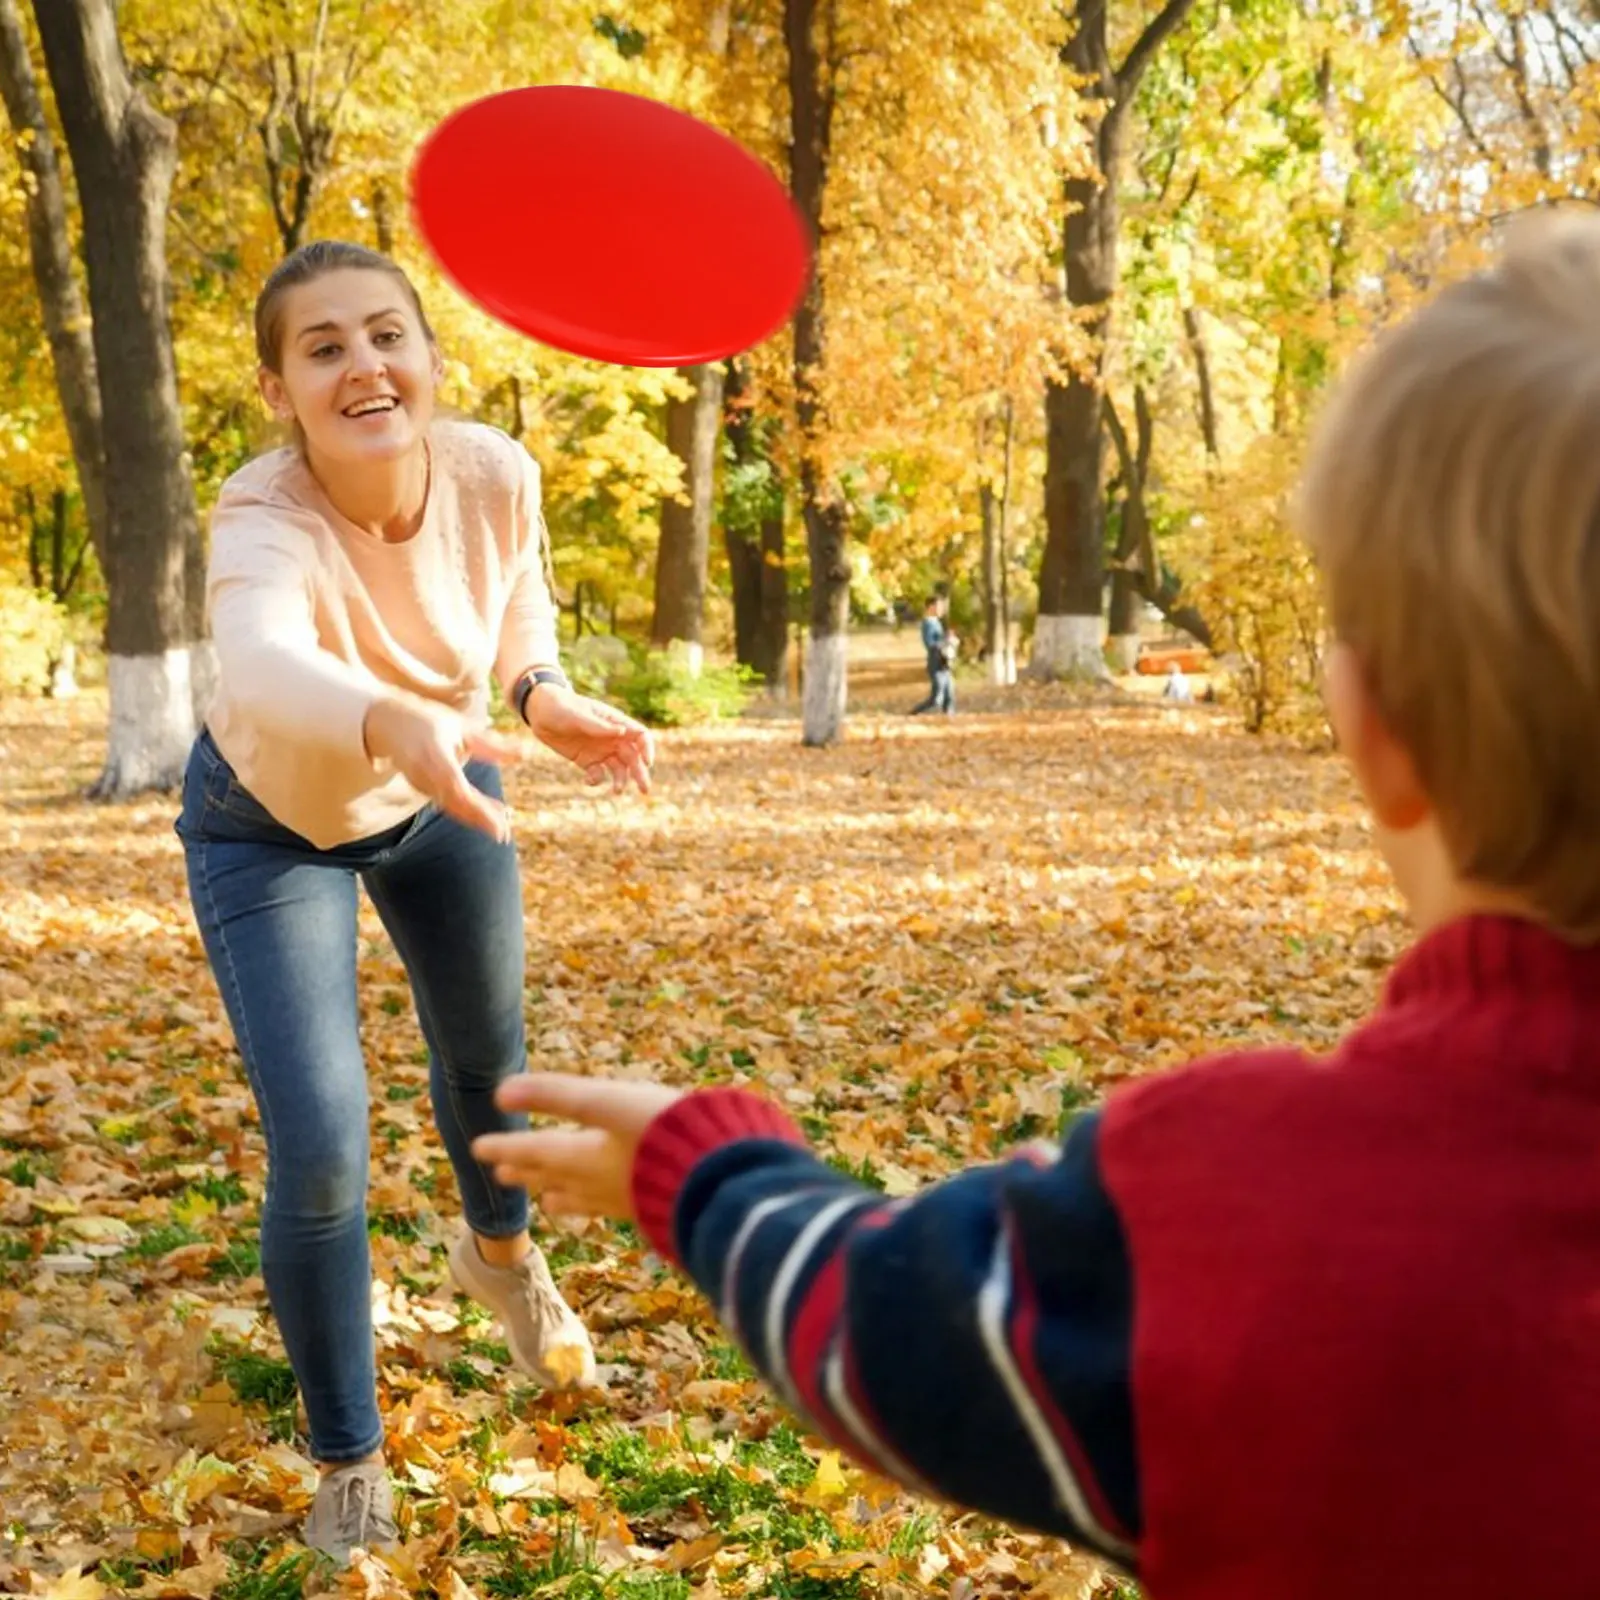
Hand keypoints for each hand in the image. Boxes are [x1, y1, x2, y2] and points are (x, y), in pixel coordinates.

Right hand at [362, 692, 522, 841]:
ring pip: (451, 807)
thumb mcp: (461, 727)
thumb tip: (525, 754)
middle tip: (504, 834)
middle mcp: (425, 774)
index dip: (479, 809)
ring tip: (503, 826)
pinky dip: (466, 811)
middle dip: (480, 820)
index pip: (458, 789)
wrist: (388, 724)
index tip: (499, 824)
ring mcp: (421, 784)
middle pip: (455, 804)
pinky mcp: (422, 788)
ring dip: (476, 818)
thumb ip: (492, 745)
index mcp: (435, 755)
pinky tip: (489, 814)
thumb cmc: (429, 721)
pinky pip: (447, 803)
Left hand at [472, 1073, 682, 1219]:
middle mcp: (600, 1183)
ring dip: (559, 1194)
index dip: (507, 1146)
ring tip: (548, 1201)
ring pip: (583, 1199)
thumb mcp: (610, 1102)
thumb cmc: (666, 1132)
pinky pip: (612, 1208)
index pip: (537, 1150)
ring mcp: (627, 1199)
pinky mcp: (654, 1207)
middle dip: (528, 1172)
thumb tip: (500, 1090)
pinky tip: (608, 1206)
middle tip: (502, 1174)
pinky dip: (597, 1206)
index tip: (477, 1148)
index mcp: (586, 1157)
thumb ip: (558, 1095)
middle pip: (555, 1177)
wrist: (722, 1176)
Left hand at [524, 685, 654, 794]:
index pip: (640, 736)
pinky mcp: (587, 761)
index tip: (647, 763)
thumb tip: (623, 732)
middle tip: (644, 789)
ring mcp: (600, 750)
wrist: (540, 713)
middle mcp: (612, 738)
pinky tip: (588, 780)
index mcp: (615, 722)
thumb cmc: (561, 707)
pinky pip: (598, 774)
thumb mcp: (579, 716)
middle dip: (640, 773)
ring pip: (619, 769)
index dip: (647, 749)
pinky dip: (597, 780)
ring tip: (617, 791)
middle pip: (634, 757)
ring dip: (622, 781)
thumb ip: (600, 726)